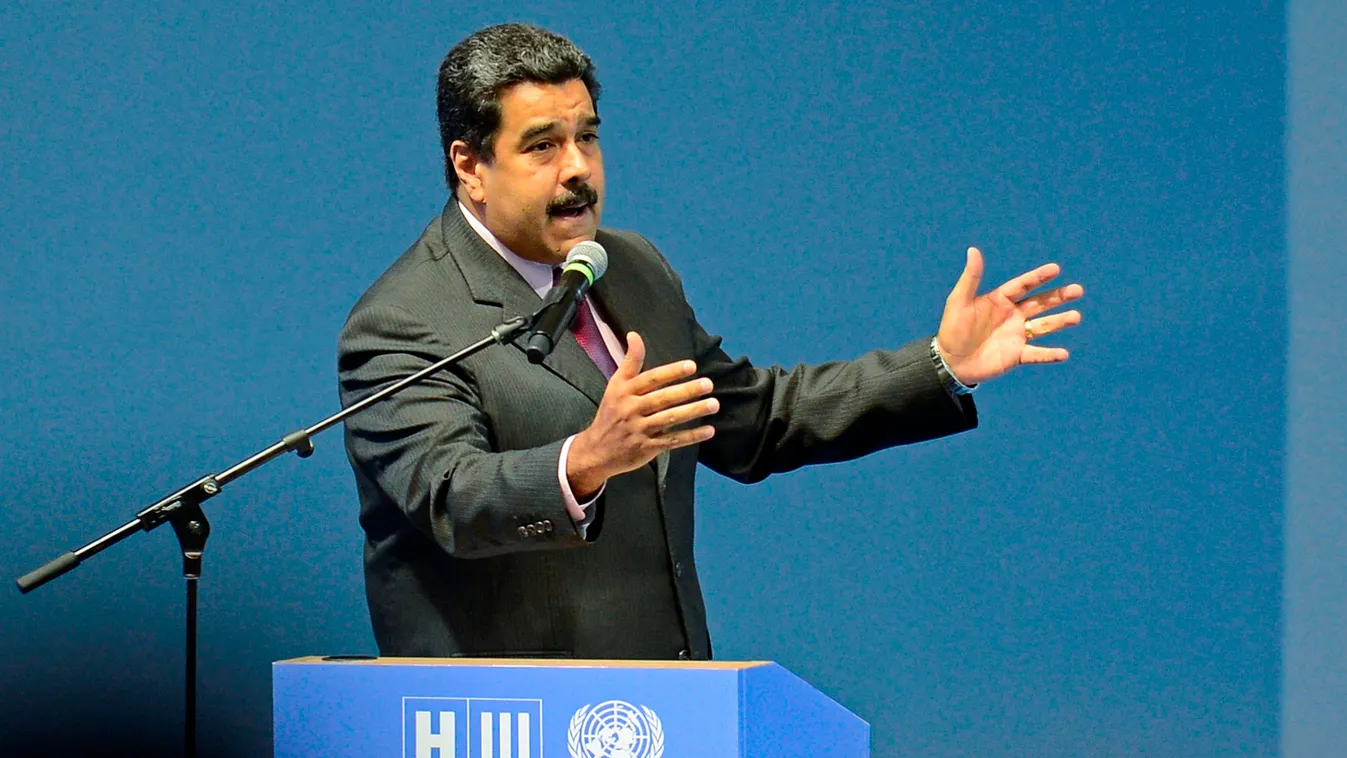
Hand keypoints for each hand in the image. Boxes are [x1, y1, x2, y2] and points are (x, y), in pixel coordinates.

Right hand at [566, 332, 717, 498]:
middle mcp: (631, 409)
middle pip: (663, 398)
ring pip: (670, 418)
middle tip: (708, 384)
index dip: (671, 372)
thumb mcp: (615, 385)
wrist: (596, 450)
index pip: (651, 378)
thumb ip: (630, 361)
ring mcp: (639, 430)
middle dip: (687, 390)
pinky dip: (691, 436)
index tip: (691, 365)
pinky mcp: (647, 448)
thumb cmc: (611, 413)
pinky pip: (672, 440)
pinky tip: (708, 431)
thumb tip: (634, 334)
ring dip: (693, 411)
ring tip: (714, 404)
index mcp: (625, 391)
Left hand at [936, 247, 1084, 385]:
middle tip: (1078, 290)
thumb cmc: (952, 329)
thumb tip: (973, 249)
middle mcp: (1013, 315)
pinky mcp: (1016, 355)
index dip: (1039, 277)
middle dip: (1059, 297)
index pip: (1024, 285)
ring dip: (1060, 321)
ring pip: (1043, 326)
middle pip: (1040, 303)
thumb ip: (971, 277)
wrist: (950, 361)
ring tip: (1076, 317)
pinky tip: (1064, 354)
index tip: (1056, 268)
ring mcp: (1017, 335)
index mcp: (1001, 300)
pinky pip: (1037, 354)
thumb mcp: (959, 301)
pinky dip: (1049, 354)